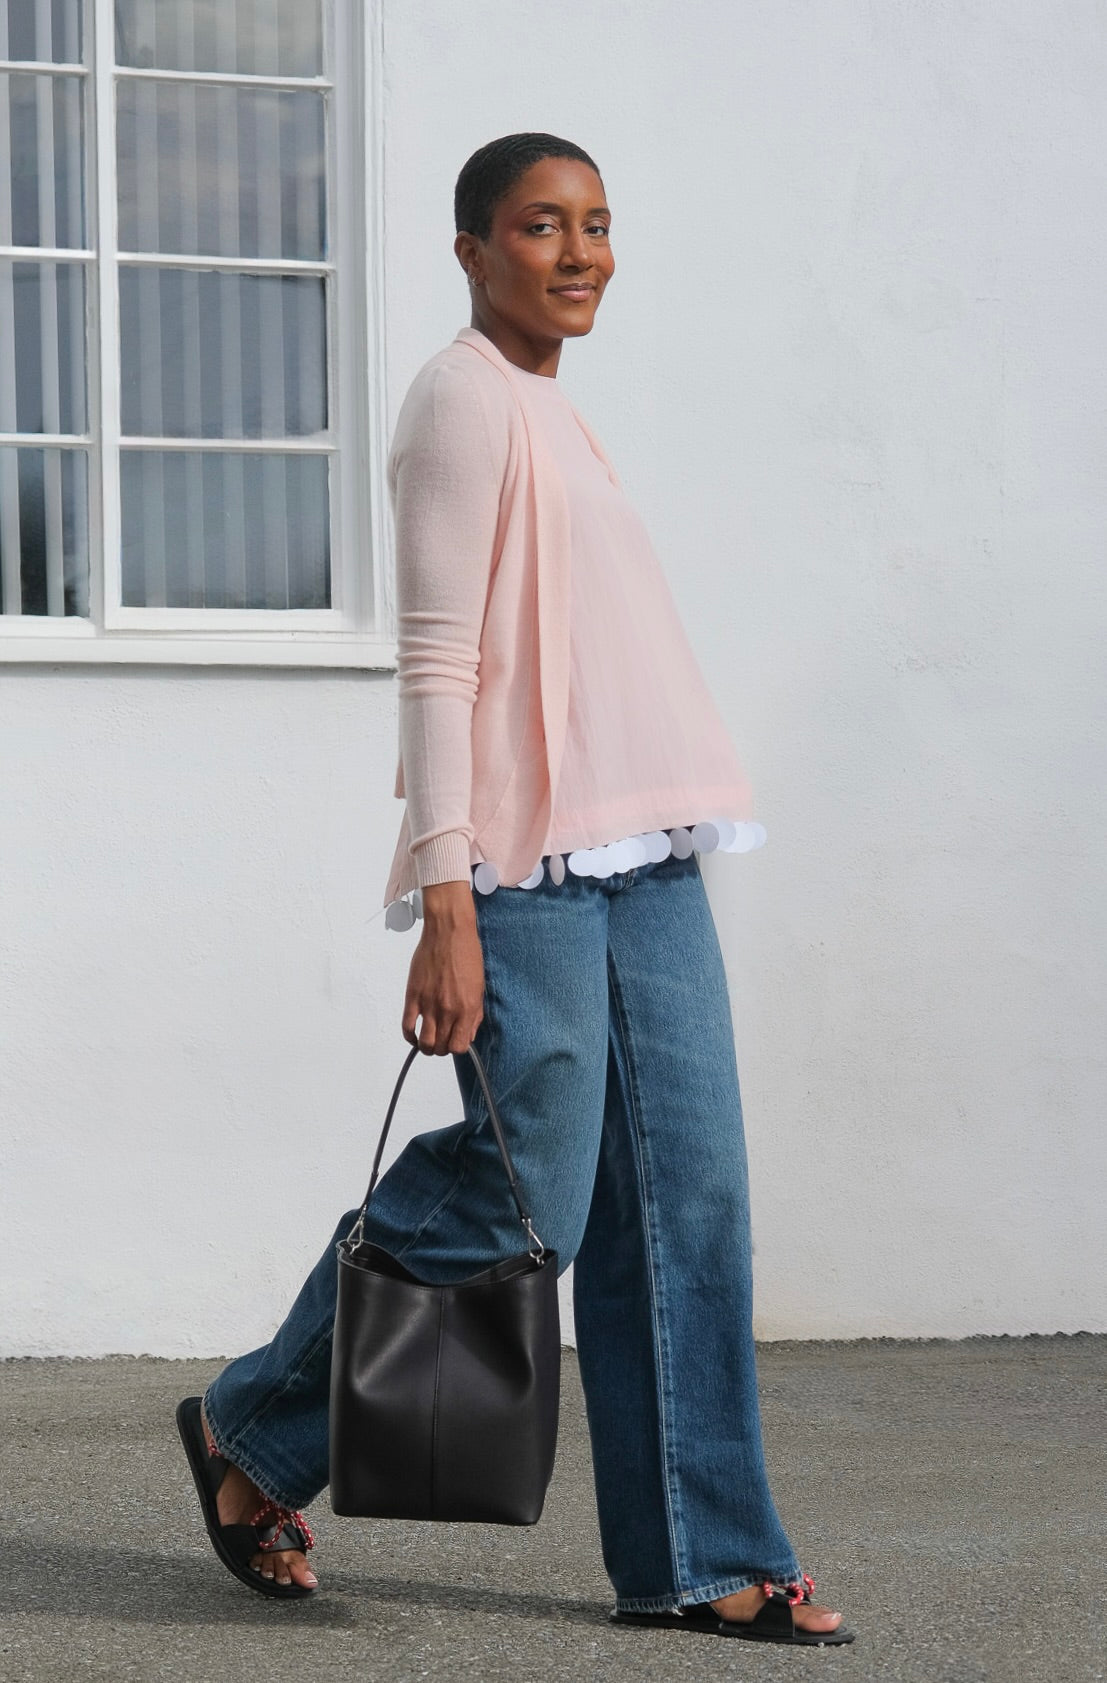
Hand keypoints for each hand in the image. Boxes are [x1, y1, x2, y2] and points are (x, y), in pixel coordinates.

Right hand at [402, 882, 484, 1054]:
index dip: (457, 1048)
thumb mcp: (479, 986)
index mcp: (467, 1008)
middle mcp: (448, 1010)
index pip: (459, 1046)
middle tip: (442, 1041)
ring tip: (428, 1040)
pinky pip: (407, 1026)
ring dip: (426, 1046)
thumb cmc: (466, 954)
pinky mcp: (413, 996)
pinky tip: (414, 1034)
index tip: (455, 1041)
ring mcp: (428, 1004)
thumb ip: (474, 1015)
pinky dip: (410, 1035)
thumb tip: (468, 1034)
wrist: (449, 932)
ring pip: (424, 1042)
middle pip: (441, 1047)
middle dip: (442, 1049)